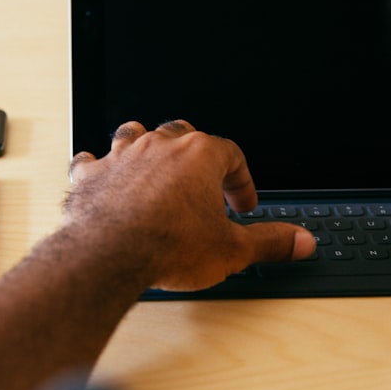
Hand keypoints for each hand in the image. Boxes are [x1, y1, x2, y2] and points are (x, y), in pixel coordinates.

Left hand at [67, 120, 315, 290]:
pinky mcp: (90, 175)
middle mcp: (160, 146)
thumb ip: (269, 243)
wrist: (109, 255)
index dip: (241, 180)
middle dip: (195, 156)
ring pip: (135, 133)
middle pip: (183, 133)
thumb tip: (300, 242)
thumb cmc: (168, 246)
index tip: (242, 204)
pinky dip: (97, 167)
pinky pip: (91, 159)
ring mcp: (122, 156)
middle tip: (202, 183)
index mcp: (199, 156)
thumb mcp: (231, 250)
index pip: (232, 155)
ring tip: (153, 165)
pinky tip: (100, 176)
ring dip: (145, 146)